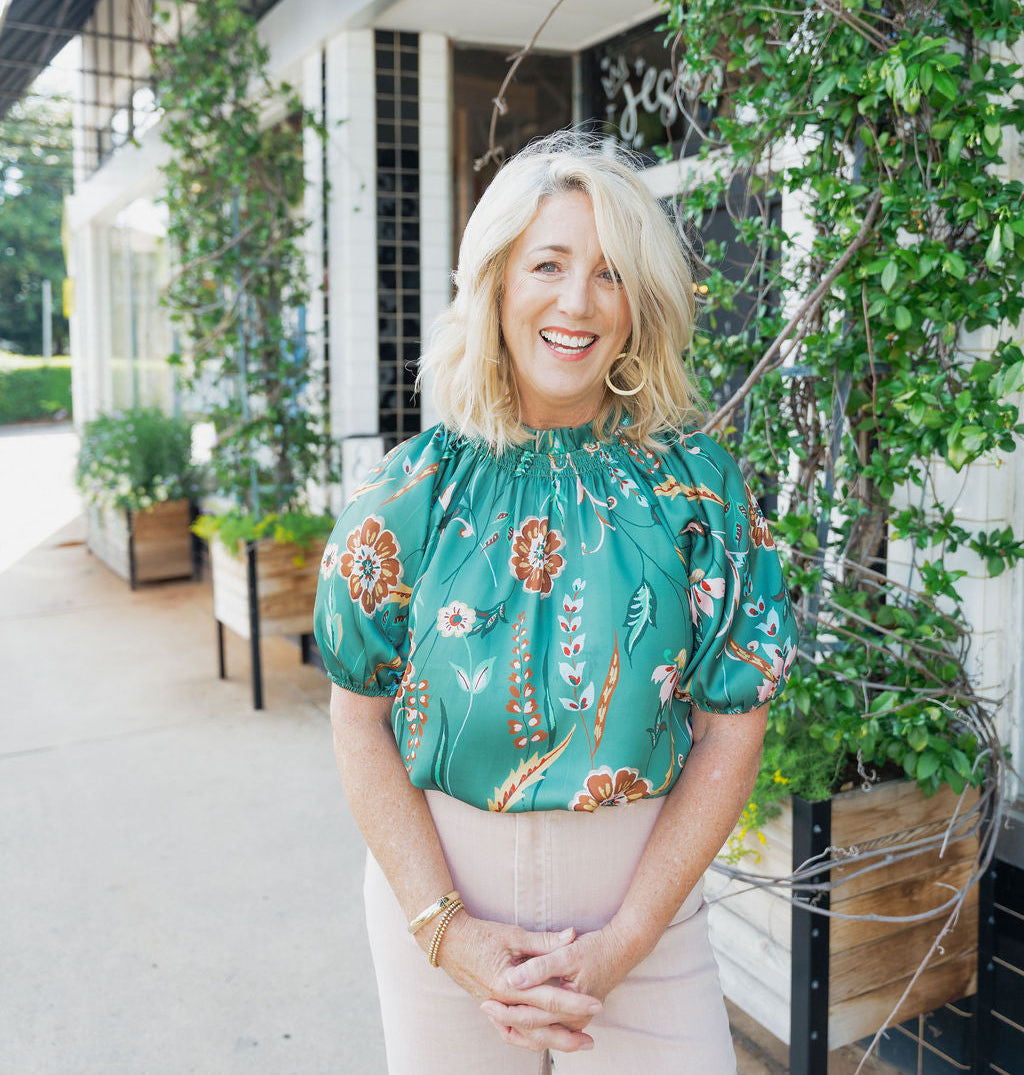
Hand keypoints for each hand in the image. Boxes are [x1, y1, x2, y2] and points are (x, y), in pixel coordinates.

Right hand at [429, 912, 603, 1052]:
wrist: (447, 940)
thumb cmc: (480, 934)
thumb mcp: (514, 934)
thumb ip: (544, 940)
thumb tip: (572, 935)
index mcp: (508, 983)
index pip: (549, 997)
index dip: (574, 1003)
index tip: (596, 1005)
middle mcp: (502, 1002)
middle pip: (540, 1026)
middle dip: (567, 1034)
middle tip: (591, 1040)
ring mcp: (494, 1008)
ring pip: (526, 1034)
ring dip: (552, 1041)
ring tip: (575, 1044)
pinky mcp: (489, 1009)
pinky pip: (511, 1032)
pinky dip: (528, 1039)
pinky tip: (544, 1041)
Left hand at [479, 921, 643, 1050]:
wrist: (623, 948)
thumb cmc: (597, 948)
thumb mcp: (568, 953)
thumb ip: (540, 967)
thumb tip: (513, 979)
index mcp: (572, 1008)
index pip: (532, 1018)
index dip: (506, 1011)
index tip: (484, 1002)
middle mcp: (574, 1020)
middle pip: (533, 1031)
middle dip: (506, 1021)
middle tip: (483, 1007)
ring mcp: (575, 1020)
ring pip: (539, 1034)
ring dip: (517, 1026)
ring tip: (493, 1014)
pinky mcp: (574, 1015)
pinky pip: (547, 1027)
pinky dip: (529, 1024)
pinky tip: (512, 1014)